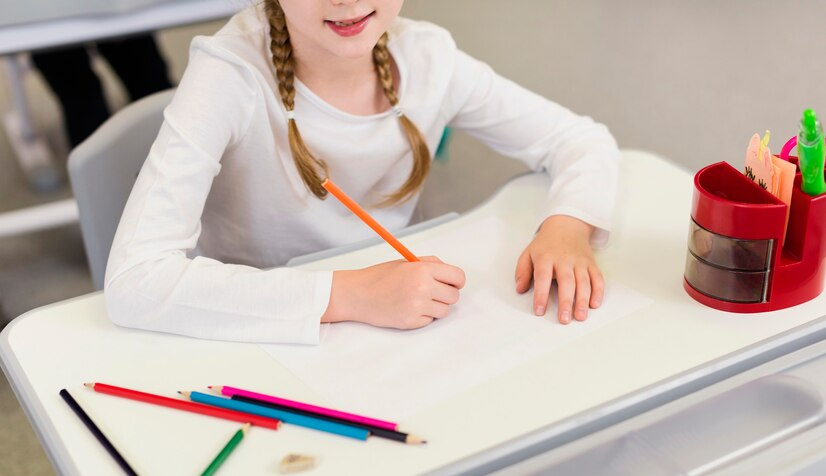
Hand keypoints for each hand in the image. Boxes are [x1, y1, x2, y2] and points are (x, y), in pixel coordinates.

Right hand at [322, 256, 465, 328]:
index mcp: (423, 269)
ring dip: (435, 307)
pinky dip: (422, 317)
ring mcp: (417, 306)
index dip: (457, 281)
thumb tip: (452, 275)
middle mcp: (423, 287)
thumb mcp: (406, 262)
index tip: (452, 284)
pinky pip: (430, 321)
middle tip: (431, 292)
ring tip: (416, 300)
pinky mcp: (411, 322)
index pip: (458, 276)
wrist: (357, 294)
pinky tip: (407, 308)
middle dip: (445, 295)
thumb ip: (430, 264)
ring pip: (444, 310)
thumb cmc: (380, 277)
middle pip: (454, 296)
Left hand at [515, 215, 603, 323]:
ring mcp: (580, 261)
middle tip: (564, 319)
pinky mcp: (591, 263)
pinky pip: (597, 278)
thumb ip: (523, 271)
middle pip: (566, 281)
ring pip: (584, 281)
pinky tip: (594, 304)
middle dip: (566, 301)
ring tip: (580, 316)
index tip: (539, 310)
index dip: (541, 294)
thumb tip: (520, 289)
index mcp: (546, 257)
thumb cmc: (546, 244)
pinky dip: (598, 291)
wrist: (567, 225)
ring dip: (583, 300)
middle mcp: (564, 259)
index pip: (543, 277)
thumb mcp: (528, 253)